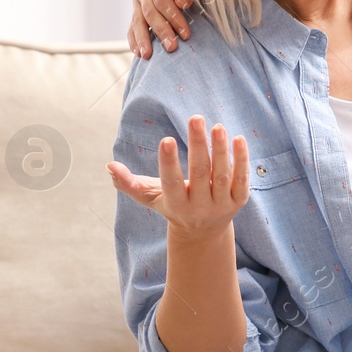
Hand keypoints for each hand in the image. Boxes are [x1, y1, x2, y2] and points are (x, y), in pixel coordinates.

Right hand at [106, 116, 248, 240]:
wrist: (203, 233)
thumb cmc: (173, 206)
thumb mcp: (150, 197)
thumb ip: (129, 183)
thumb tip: (109, 166)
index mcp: (175, 204)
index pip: (171, 182)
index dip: (169, 162)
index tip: (166, 139)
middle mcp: (199, 207)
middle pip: (199, 173)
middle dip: (197, 145)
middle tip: (195, 118)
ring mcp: (221, 205)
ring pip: (221, 175)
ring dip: (220, 150)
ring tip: (217, 126)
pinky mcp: (239, 201)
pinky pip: (241, 179)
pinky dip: (241, 160)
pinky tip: (238, 138)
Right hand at [130, 0, 191, 58]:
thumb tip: (181, 4)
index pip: (161, 0)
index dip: (173, 17)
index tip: (185, 34)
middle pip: (149, 12)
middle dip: (161, 31)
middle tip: (172, 47)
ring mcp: (136, 1)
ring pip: (137, 21)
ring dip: (143, 39)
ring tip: (147, 55)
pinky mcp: (135, 12)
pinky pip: (131, 27)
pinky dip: (134, 40)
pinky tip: (138, 53)